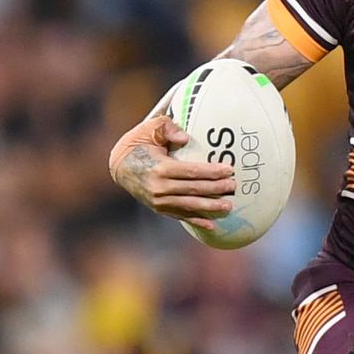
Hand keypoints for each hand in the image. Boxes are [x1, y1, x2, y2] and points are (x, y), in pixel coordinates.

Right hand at [108, 116, 234, 230]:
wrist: (119, 166)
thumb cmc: (139, 143)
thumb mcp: (150, 129)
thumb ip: (168, 128)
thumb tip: (186, 137)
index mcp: (160, 168)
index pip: (192, 172)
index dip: (211, 172)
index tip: (229, 170)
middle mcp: (159, 188)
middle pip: (194, 190)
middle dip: (216, 189)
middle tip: (234, 186)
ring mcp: (159, 201)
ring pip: (189, 206)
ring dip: (210, 207)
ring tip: (229, 207)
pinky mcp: (159, 208)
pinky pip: (180, 216)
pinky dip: (196, 221)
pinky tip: (212, 225)